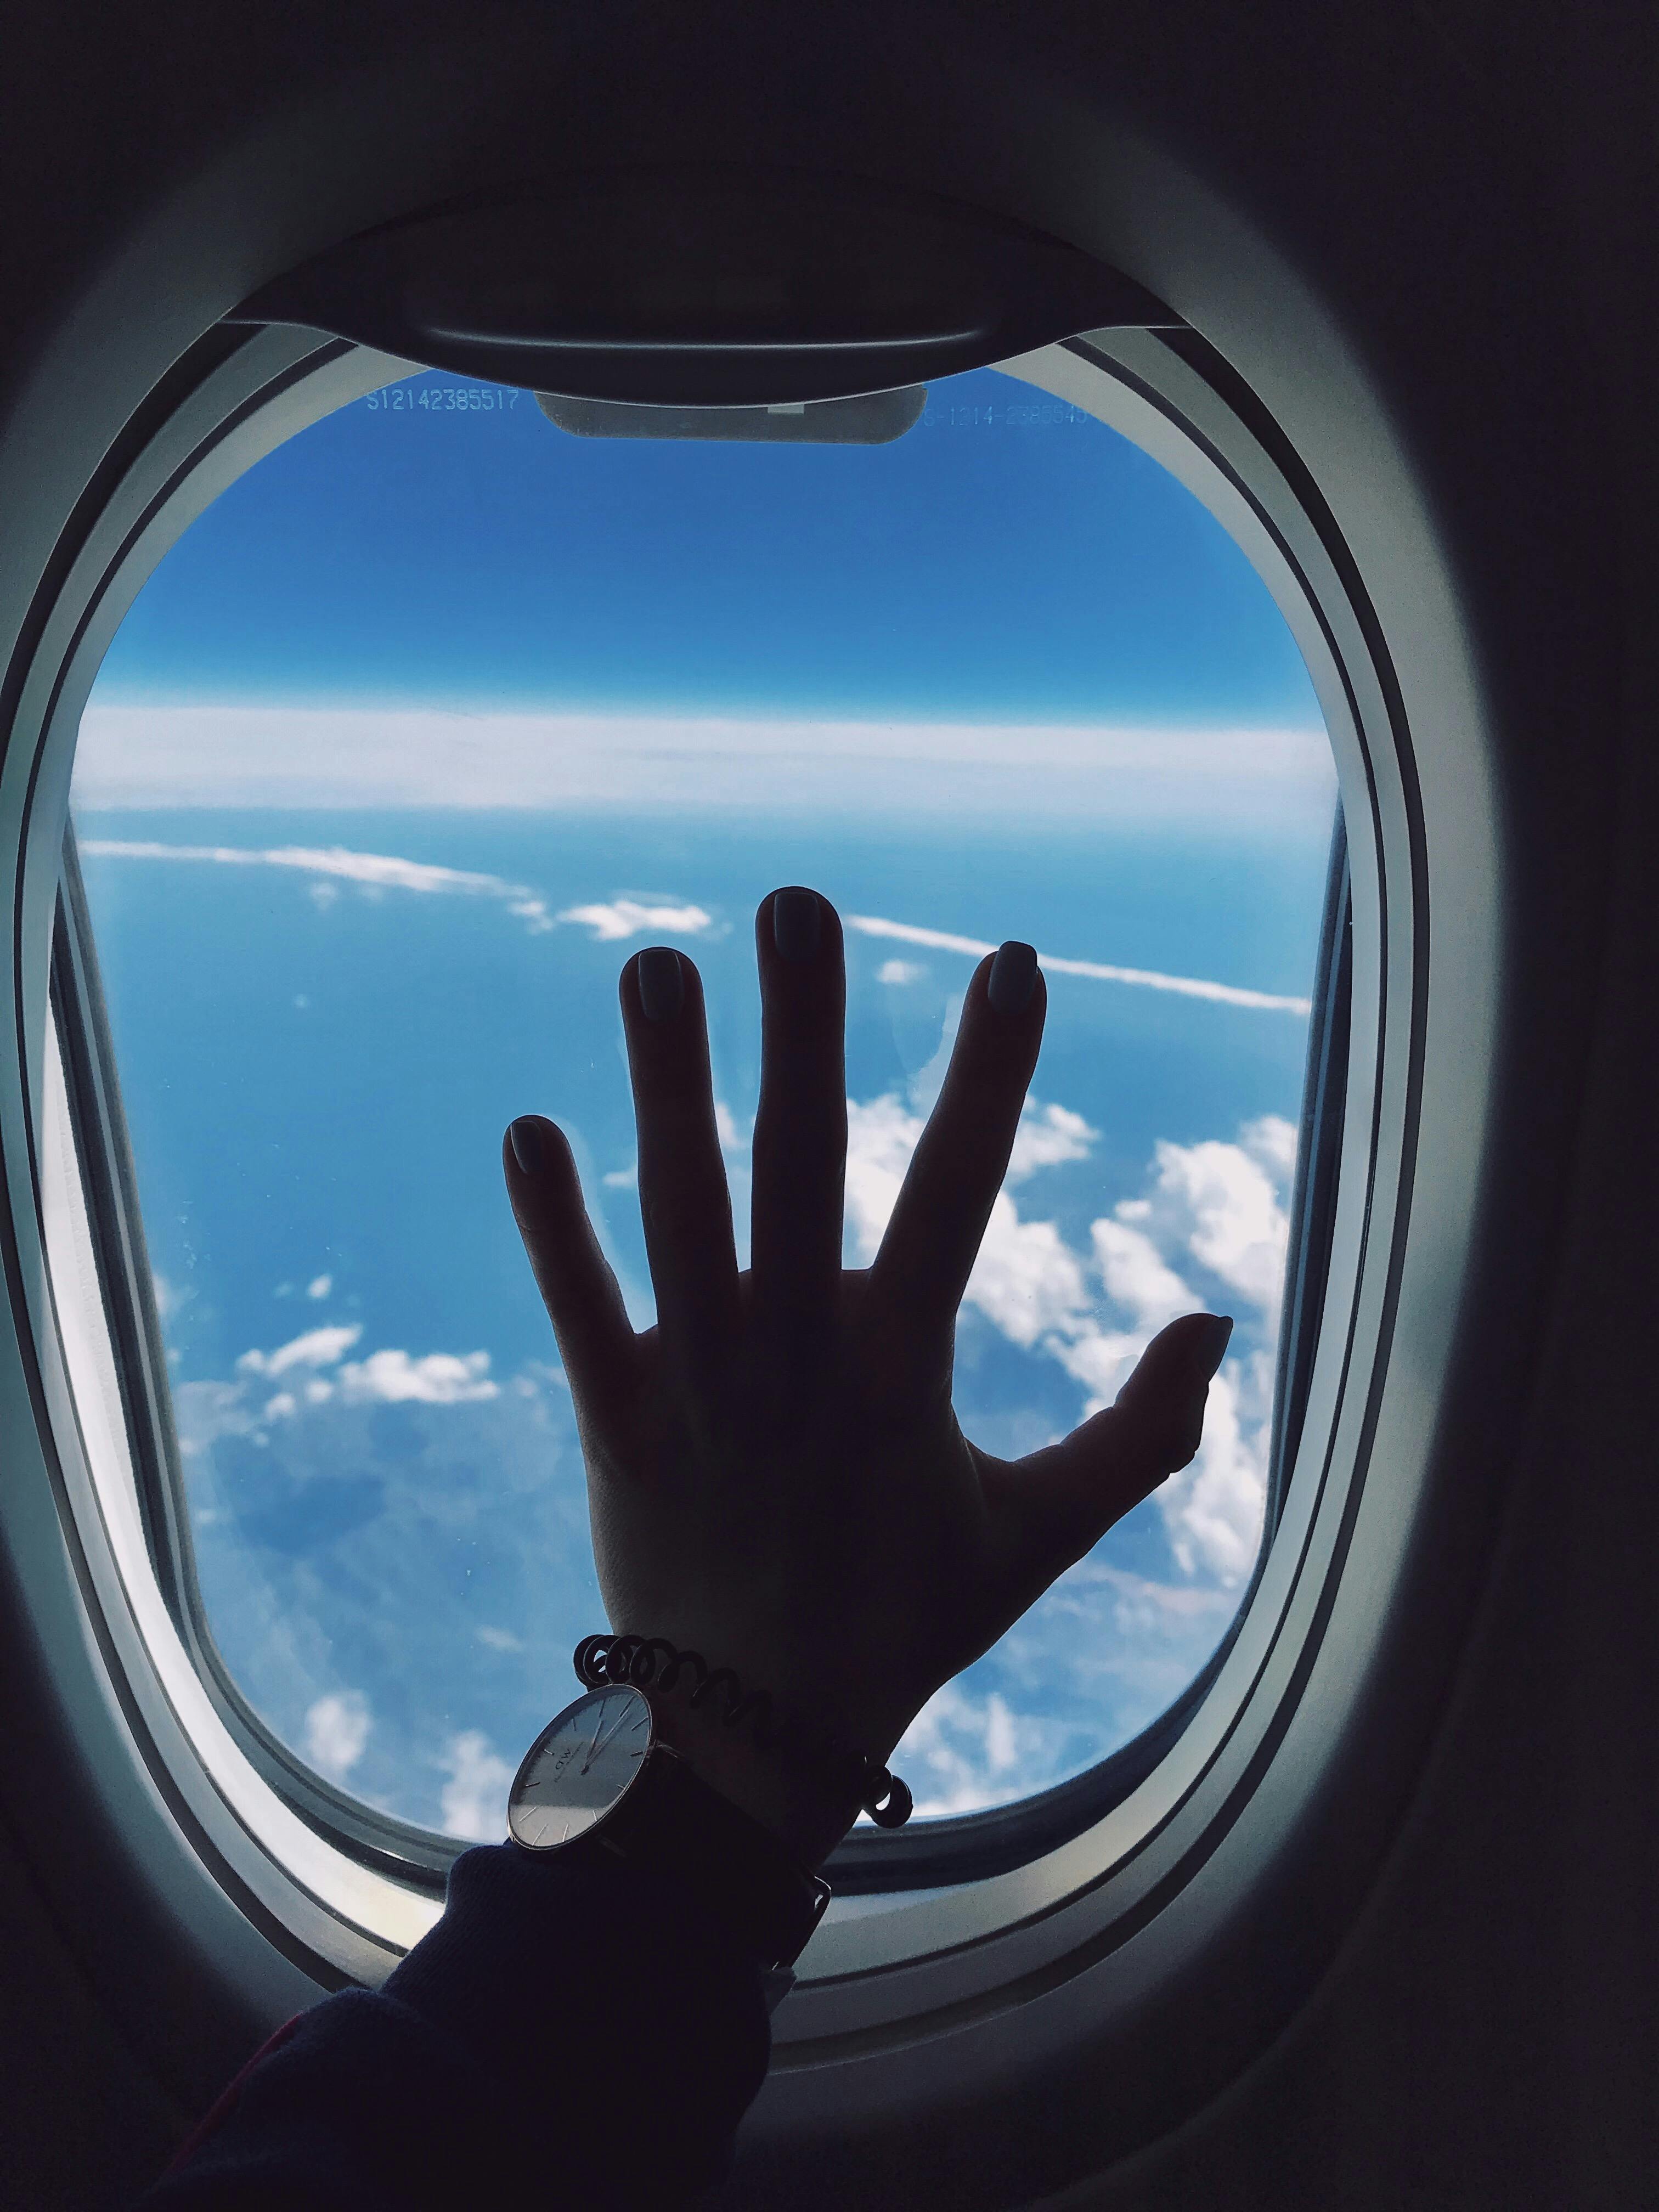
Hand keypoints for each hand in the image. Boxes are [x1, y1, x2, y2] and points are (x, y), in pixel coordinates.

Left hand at [504, 888, 1230, 1863]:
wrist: (753, 1742)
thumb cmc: (906, 1624)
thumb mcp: (1041, 1537)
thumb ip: (1144, 1436)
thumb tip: (1220, 1321)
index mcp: (905, 1368)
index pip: (962, 1190)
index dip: (993, 1072)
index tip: (1010, 959)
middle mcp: (800, 1355)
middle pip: (804, 1164)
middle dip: (805, 1028)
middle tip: (795, 902)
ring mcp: (702, 1385)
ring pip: (684, 1212)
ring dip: (668, 1086)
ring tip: (655, 967)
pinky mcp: (617, 1420)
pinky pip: (581, 1310)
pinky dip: (555, 1227)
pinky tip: (530, 1131)